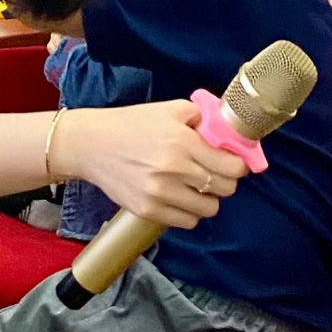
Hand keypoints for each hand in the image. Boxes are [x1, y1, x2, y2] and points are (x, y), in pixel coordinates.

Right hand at [54, 101, 248, 228]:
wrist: (92, 145)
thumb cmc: (130, 125)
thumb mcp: (169, 109)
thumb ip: (201, 116)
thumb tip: (227, 130)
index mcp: (182, 141)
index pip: (232, 166)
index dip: (239, 165)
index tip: (234, 162)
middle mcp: (173, 169)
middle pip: (225, 189)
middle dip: (226, 181)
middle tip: (215, 172)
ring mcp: (160, 193)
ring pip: (209, 209)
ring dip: (208, 198)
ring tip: (196, 186)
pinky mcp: (148, 210)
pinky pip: (187, 221)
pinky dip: (189, 212)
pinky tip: (180, 197)